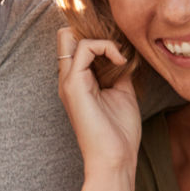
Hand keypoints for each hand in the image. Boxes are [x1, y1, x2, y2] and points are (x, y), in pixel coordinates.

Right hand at [56, 27, 141, 172]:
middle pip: (65, 35)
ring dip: (102, 40)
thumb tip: (124, 54)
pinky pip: (85, 48)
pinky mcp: (73, 84)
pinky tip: (120, 62)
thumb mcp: (122, 93)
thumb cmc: (119, 133)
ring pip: (70, 36)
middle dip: (93, 33)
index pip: (75, 44)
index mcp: (78, 81)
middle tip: (115, 47)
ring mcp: (68, 81)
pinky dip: (105, 47)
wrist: (115, 158)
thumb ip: (119, 72)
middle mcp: (68, 79)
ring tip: (120, 58)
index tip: (120, 52)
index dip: (97, 38)